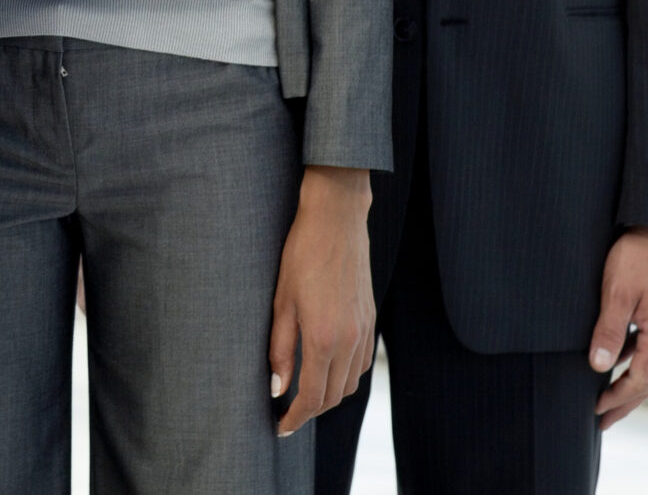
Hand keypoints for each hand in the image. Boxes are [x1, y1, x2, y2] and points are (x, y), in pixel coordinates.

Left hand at [269, 165, 375, 437]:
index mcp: (324, 338)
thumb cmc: (301, 254)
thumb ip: (279, 348)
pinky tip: (326, 368)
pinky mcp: (371, 320)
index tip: (279, 427)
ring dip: (329, 395)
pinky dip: (345, 376)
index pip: (312, 396)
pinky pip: (361, 363)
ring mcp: (365, 331)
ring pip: (350, 383)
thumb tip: (276, 387)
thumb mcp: (281, 301)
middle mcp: (350, 341)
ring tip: (303, 394)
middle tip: (286, 415)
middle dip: (310, 411)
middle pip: (334, 397)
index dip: (295, 417)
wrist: (337, 220)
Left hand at [590, 227, 647, 428]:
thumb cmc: (637, 257)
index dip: (617, 398)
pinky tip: (618, 366)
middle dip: (626, 402)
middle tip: (602, 422)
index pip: (641, 380)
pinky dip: (637, 364)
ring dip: (632, 385)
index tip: (595, 411)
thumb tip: (599, 367)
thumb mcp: (616, 292)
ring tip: (608, 401)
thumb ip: (609, 330)